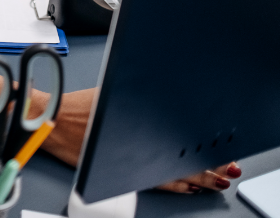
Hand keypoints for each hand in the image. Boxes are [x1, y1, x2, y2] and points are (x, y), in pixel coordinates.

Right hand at [35, 88, 240, 193]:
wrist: (50, 121)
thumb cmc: (76, 107)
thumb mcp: (112, 92)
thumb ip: (139, 95)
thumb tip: (167, 97)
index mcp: (138, 120)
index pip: (182, 134)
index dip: (207, 143)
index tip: (225, 146)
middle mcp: (137, 142)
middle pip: (182, 156)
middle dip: (209, 164)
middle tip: (229, 168)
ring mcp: (131, 160)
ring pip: (173, 172)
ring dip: (199, 177)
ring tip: (218, 180)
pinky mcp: (121, 172)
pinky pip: (155, 181)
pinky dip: (175, 185)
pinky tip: (188, 187)